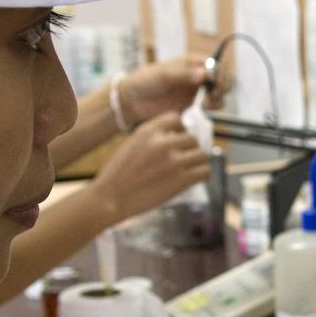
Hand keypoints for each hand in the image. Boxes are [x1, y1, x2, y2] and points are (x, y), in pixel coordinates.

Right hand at [89, 113, 210, 223]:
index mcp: (148, 131)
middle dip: (190, 148)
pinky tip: (195, 179)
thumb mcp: (131, 145)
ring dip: (198, 162)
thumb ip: (152, 138)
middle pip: (192, 138)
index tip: (178, 139)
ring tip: (191, 169)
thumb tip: (176, 138)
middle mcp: (162, 142)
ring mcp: (173, 161)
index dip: (180, 129)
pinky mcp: (180, 180)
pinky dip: (203, 175)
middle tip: (185, 159)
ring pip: (202, 154)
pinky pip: (205, 172)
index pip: (176, 118)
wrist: (110, 198)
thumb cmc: (118, 175)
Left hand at [119, 55, 215, 124]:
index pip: (216, 65)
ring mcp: (196, 93)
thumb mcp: (163, 75)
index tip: (215, 83)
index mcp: (192, 63)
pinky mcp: (193, 108)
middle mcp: (197, 77)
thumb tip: (205, 73)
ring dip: (218, 99)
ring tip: (206, 104)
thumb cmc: (145, 81)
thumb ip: (184, 74)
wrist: (132, 101)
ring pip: (219, 95)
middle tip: (214, 94)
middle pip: (222, 79)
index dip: (220, 73)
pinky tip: (199, 111)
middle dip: (223, 87)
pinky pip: (209, 109)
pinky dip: (209, 111)